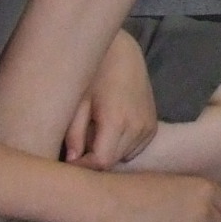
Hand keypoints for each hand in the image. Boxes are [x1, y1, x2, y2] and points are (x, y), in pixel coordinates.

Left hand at [63, 30, 159, 170]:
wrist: (122, 54)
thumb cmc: (95, 74)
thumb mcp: (79, 102)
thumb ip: (74, 134)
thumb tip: (71, 161)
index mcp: (117, 120)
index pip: (101, 162)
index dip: (83, 167)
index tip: (68, 162)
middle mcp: (137, 127)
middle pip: (113, 162)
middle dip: (92, 161)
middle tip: (75, 151)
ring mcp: (148, 127)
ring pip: (124, 157)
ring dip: (107, 153)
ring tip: (93, 137)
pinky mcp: (152, 125)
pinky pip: (134, 148)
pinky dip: (121, 147)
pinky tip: (109, 131)